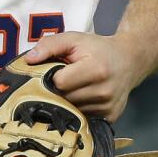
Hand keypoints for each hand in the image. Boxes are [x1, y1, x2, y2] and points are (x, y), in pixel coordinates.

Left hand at [24, 31, 146, 121]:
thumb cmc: (97, 49)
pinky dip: (78, 109)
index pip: (60, 82)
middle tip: (64, 79)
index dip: (53, 76)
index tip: (56, 70)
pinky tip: (82, 97)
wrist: (129, 61)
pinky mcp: (111, 118)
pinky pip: (83, 117)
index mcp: (96, 70)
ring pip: (72, 110)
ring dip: (67, 101)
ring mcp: (109, 107)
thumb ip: (49, 45)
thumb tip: (28, 60)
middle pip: (65, 98)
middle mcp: (105, 92)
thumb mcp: (73, 39)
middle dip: (58, 89)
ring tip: (75, 86)